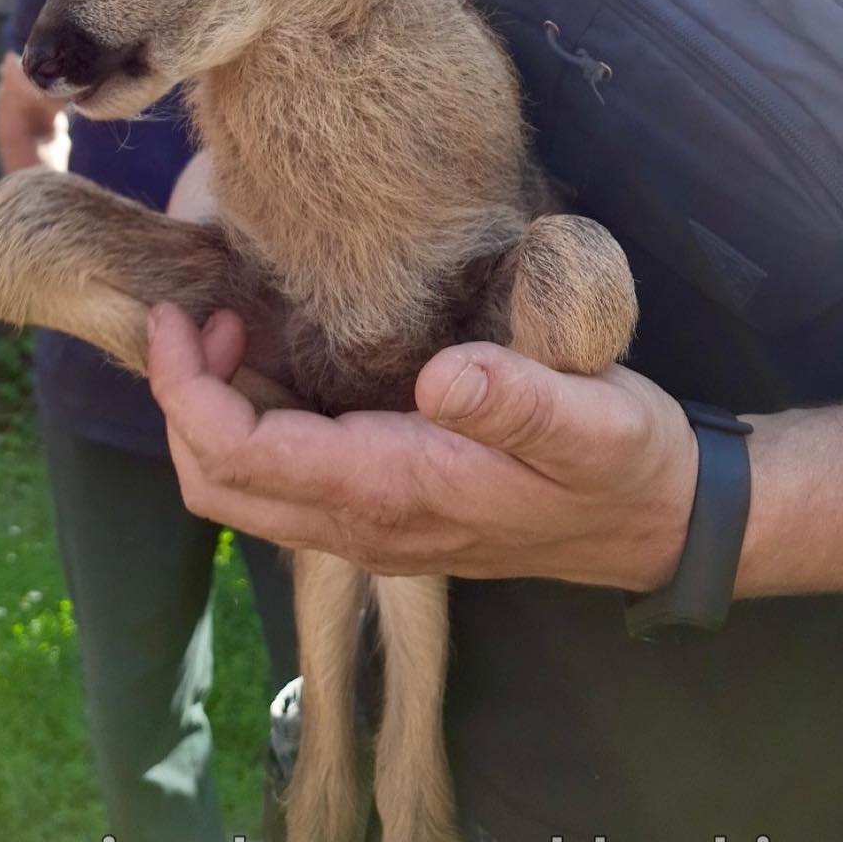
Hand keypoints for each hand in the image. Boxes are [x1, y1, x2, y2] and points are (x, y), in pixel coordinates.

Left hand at [146, 302, 698, 588]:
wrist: (661, 524)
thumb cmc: (627, 464)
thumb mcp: (594, 420)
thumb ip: (519, 400)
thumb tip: (440, 378)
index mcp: (394, 494)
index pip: (241, 458)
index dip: (187, 391)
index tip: (183, 314)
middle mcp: (364, 525)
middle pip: (218, 487)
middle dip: (181, 403)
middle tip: (203, 316)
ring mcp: (370, 527)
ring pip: (244, 491)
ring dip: (211, 415)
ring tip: (231, 330)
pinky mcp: (384, 512)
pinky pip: (282, 483)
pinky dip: (249, 427)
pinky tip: (276, 364)